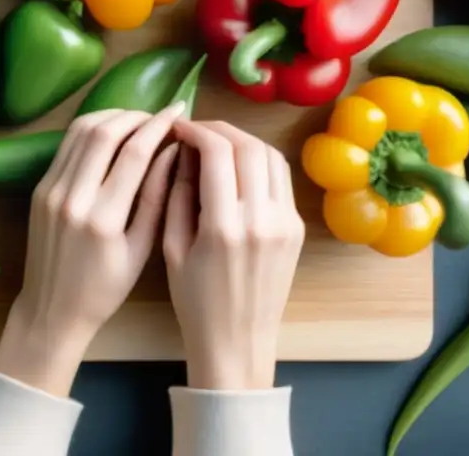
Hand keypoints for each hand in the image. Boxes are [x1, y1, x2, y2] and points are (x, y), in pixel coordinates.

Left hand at [0, 105, 183, 395]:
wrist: (51, 309)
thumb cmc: (105, 289)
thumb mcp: (141, 250)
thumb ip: (157, 199)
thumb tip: (173, 152)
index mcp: (104, 219)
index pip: (135, 153)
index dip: (159, 126)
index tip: (178, 113)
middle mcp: (73, 198)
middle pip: (105, 133)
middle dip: (136, 115)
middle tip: (158, 115)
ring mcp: (51, 190)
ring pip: (81, 132)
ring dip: (112, 116)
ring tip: (137, 119)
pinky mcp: (40, 188)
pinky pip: (66, 145)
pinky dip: (90, 129)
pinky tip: (110, 131)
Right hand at [164, 120, 304, 390]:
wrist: (237, 342)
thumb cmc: (194, 301)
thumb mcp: (172, 247)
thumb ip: (176, 194)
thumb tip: (181, 150)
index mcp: (223, 227)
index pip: (217, 153)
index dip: (196, 130)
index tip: (178, 127)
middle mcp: (261, 220)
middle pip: (248, 147)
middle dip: (219, 128)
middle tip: (196, 129)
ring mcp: (285, 222)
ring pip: (271, 156)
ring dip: (243, 140)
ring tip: (218, 142)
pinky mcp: (296, 228)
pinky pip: (281, 178)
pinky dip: (259, 161)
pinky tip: (238, 165)